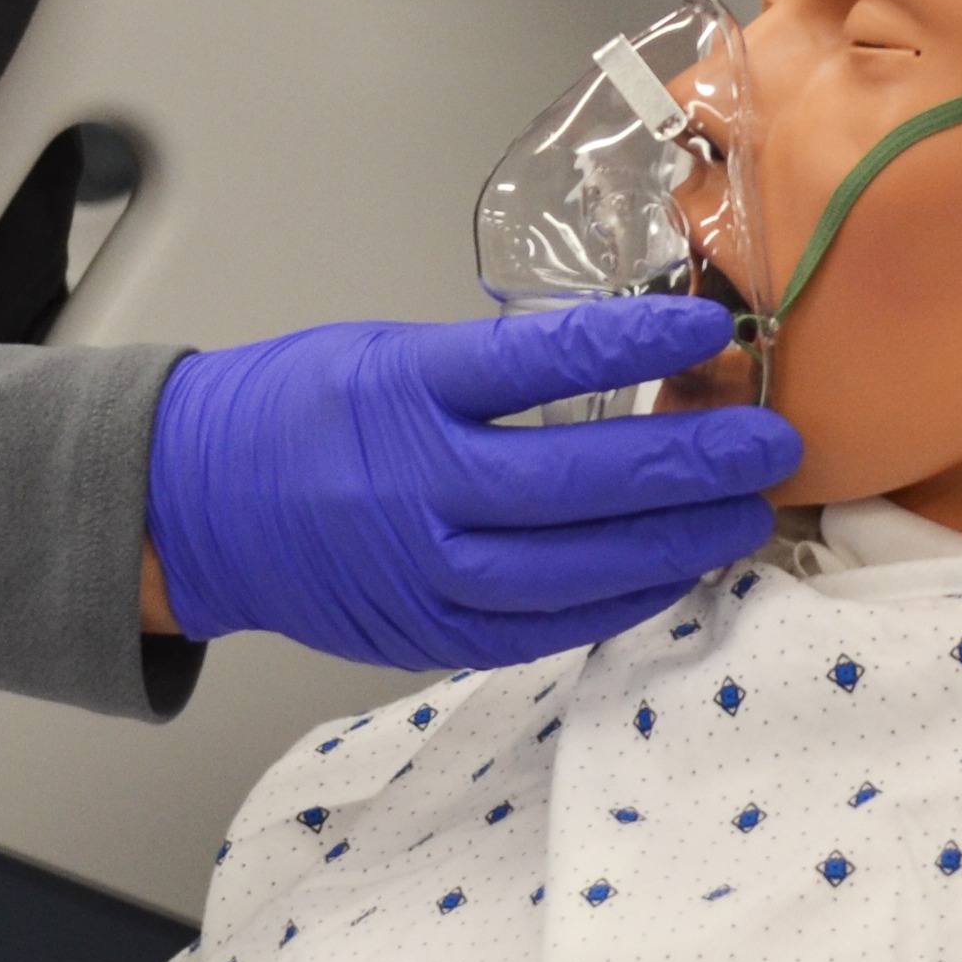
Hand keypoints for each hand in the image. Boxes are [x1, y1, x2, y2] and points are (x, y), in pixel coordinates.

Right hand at [144, 298, 795, 671]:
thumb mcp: (384, 351)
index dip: (635, 347)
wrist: (193, 501)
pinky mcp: (430, 632)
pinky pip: (548, 626)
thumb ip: (490, 369)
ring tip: (743, 514)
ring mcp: (424, 572)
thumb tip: (617, 364)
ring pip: (577, 570)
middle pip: (578, 483)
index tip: (707, 330)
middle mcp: (415, 487)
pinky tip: (673, 573)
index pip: (541, 362)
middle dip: (689, 464)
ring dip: (676, 543)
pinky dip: (620, 601)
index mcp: (402, 391)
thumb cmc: (293, 408)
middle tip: (768, 442)